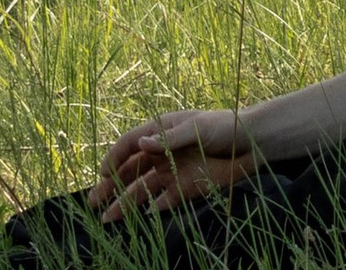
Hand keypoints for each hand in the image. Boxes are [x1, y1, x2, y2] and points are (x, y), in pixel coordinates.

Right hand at [89, 108, 259, 219]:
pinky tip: (142, 219)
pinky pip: (164, 202)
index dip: (114, 157)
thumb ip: (169, 138)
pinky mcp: (186, 188)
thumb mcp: (197, 127)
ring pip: (142, 189)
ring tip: (107, 218)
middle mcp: (163, 152)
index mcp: (163, 130)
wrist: (254, 143)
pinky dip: (153, 210)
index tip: (102, 174)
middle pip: (131, 169)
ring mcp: (173, 171)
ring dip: (125, 203)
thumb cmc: (225, 126)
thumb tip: (141, 144)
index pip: (131, 143)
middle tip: (92, 201)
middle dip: (111, 184)